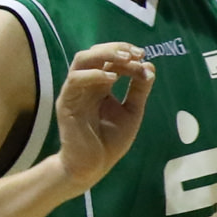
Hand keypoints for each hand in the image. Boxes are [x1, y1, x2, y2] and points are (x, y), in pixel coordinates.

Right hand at [53, 42, 155, 191]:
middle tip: (137, 53)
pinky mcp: (66, 103)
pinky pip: (75, 80)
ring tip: (126, 59)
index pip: (111, 60)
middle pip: (95, 53)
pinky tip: (112, 79)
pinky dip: (94, 75)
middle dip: (116, 49)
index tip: (145, 57)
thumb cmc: (110, 141)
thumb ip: (139, 91)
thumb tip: (150, 66)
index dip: (127, 55)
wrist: (92, 167)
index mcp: (100, 85)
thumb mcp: (132, 112)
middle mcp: (86, 84)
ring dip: (104, 55)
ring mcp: (74, 92)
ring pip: (82, 60)